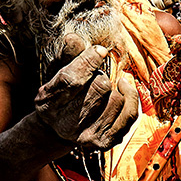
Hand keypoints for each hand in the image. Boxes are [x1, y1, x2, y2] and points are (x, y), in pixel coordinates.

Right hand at [35, 35, 137, 149]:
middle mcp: (67, 123)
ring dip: (115, 88)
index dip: (89, 60)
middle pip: (100, 87)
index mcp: (50, 102)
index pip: (72, 79)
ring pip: (117, 99)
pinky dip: (130, 98)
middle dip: (101, 76)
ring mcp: (88, 136)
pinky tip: (123, 90)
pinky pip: (130, 115)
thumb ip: (66, 55)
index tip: (100, 51)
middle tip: (96, 77)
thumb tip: (74, 38)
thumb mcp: (56, 73)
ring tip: (106, 87)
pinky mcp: (106, 142)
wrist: (57, 130)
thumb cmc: (60, 94)